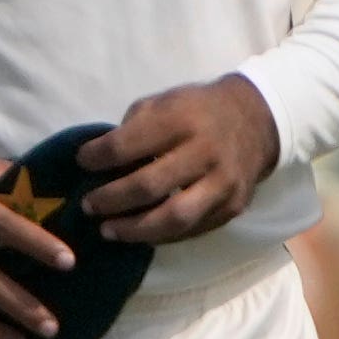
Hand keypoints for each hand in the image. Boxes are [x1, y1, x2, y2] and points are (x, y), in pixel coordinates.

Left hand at [80, 76, 281, 243]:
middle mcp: (205, 152)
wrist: (256, 121)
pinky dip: (161, 236)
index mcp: (181, 119)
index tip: (82, 162)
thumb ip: (132, 130)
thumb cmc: (197, 110)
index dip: (96, 158)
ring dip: (133, 230)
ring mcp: (223, 183)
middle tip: (88, 206)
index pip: (127, 145)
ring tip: (108, 231)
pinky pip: (192, 230)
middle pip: (148, 186)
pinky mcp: (233, 206)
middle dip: (110, 200)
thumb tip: (98, 163)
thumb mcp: (163, 102)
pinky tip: (140, 233)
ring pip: (173, 218)